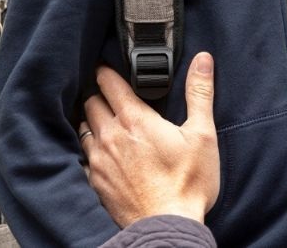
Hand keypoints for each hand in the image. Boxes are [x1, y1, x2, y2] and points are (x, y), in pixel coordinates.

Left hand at [81, 52, 220, 226]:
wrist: (168, 226)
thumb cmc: (187, 184)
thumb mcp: (202, 134)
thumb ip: (199, 93)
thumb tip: (203, 60)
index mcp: (135, 120)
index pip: (109, 82)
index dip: (106, 71)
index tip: (107, 67)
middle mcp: (111, 136)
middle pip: (91, 102)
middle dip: (99, 94)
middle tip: (110, 94)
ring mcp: (99, 161)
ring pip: (84, 127)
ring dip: (93, 120)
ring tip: (105, 119)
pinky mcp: (96, 182)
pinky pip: (84, 156)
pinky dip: (90, 148)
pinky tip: (103, 152)